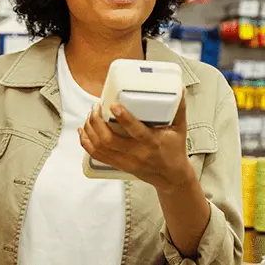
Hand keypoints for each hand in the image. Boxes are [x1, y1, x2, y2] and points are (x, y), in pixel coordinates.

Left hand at [78, 94, 196, 192]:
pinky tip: (83, 131)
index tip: (113, 105)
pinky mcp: (119, 165)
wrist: (171, 176)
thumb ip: (179, 108)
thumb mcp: (180, 129)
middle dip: (97, 121)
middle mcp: (136, 153)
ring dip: (90, 129)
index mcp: (152, 142)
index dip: (123, 118)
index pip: (135, 131)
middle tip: (96, 106)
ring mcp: (126, 161)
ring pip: (100, 147)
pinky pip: (97, 155)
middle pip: (109, 139)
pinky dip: (86, 143)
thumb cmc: (175, 150)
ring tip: (90, 114)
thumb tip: (179, 88)